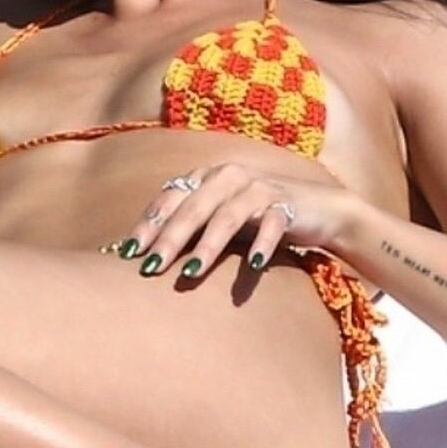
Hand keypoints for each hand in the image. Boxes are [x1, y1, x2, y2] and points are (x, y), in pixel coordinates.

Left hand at [116, 161, 358, 277]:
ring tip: (191, 271)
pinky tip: (254, 264)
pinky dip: (262, 242)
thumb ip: (188, 227)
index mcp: (207, 176)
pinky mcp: (287, 204)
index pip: (170, 198)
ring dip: (208, 245)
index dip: (148, 224)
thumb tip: (142, 254)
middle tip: (150, 267)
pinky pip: (271, 224)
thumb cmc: (258, 217)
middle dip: (169, 238)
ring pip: (227, 216)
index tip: (126, 253)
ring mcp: (259, 188)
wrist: (320, 209)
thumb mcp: (219, 217)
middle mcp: (229, 176)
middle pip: (193, 207)